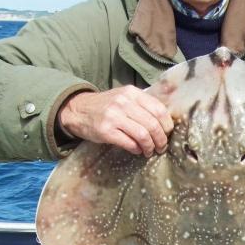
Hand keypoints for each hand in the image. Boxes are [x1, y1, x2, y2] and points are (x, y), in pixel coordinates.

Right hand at [57, 86, 173, 155]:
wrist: (77, 110)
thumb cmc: (106, 106)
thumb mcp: (124, 98)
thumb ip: (142, 106)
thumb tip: (164, 124)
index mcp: (132, 93)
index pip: (159, 109)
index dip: (167, 125)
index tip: (167, 133)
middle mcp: (124, 103)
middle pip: (153, 124)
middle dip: (161, 140)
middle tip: (162, 147)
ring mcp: (114, 116)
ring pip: (143, 135)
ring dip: (150, 147)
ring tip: (150, 151)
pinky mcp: (105, 131)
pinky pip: (129, 143)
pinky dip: (137, 149)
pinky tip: (137, 150)